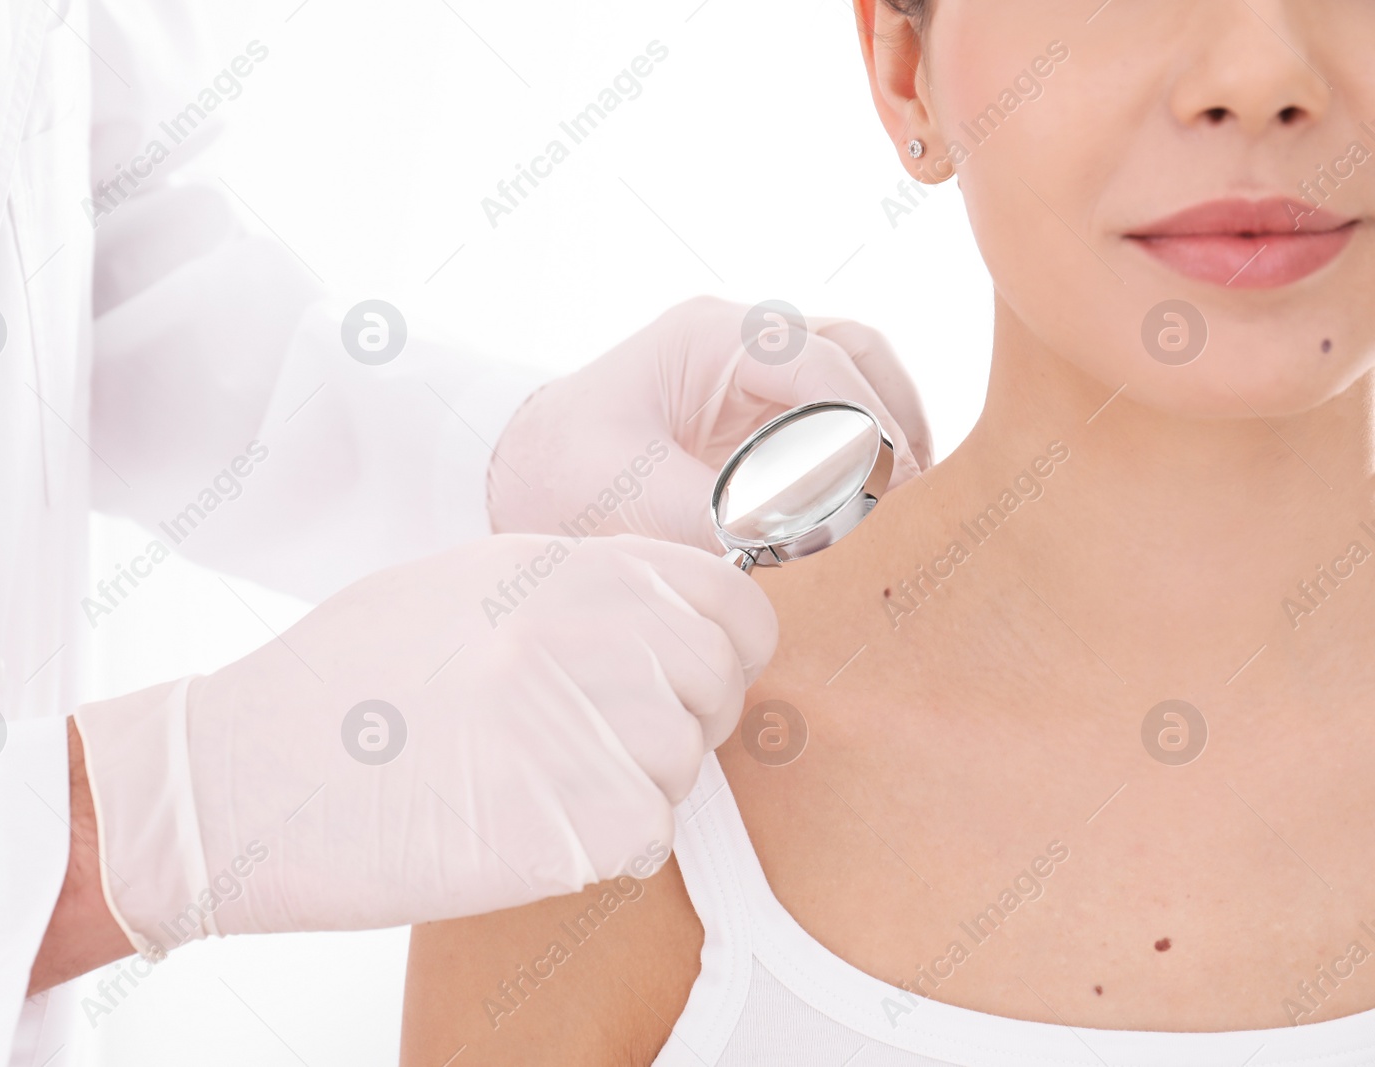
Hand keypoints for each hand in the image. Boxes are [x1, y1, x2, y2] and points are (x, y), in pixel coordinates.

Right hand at [71, 533, 775, 952]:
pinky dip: (603, 846)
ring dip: (634, 785)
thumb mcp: (462, 587)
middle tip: (602, 747)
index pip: (729, 599)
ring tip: (533, 783)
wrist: (242, 773)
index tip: (688, 676)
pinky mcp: (575, 822)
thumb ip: (575, 592)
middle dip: (683, 720)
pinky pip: (646, 835)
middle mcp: (590, 631)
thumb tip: (659, 620)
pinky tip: (524, 827)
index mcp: (566, 567)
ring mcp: (587, 723)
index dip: (723, 646)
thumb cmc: (341, 683)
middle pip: (718, 684)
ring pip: (684, 764)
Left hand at [487, 296, 933, 551]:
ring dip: (889, 430)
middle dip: (895, 418)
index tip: (892, 486)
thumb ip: (721, 517)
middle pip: (857, 352)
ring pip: (855, 376)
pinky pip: (832, 415)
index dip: (869, 424)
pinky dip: (862, 451)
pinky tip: (873, 504)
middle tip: (915, 495)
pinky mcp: (755, 413)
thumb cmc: (561, 474)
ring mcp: (753, 372)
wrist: (514, 476)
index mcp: (712, 337)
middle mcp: (743, 341)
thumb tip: (810, 537)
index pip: (822, 365)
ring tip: (907, 501)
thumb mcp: (633, 499)